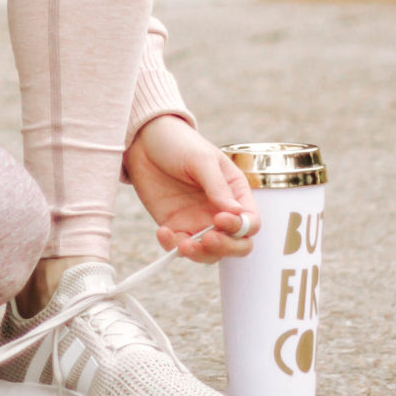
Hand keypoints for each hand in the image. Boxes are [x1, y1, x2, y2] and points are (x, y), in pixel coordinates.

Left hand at [124, 115, 258, 262]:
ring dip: (200, 254)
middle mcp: (220, 212)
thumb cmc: (179, 143)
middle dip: (226, 248)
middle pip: (236, 244)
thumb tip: (236, 214)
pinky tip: (162, 232)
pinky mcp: (175, 226)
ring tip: (183, 245)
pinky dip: (172, 246)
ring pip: (209, 252)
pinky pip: (179, 246)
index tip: (220, 218)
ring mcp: (198, 221)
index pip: (251, 222)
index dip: (240, 228)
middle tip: (207, 239)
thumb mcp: (201, 159)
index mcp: (235, 193)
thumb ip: (218, 187)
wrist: (144, 140)